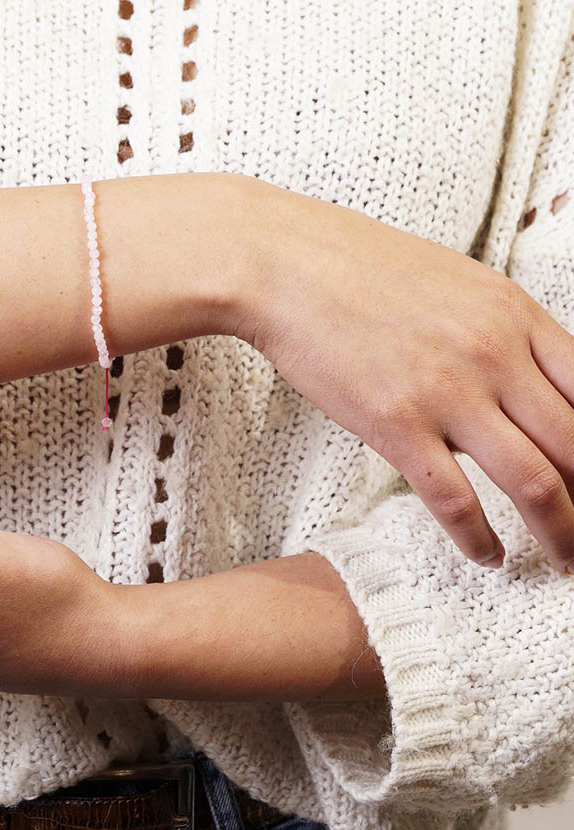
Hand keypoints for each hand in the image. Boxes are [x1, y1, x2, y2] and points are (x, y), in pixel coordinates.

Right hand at [243, 185, 573, 572]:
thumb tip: (522, 386)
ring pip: (536, 482)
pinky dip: (479, 539)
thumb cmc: (357, 267)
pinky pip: (455, 500)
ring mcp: (447, 392)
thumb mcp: (454, 282)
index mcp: (514, 313)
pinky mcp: (395, 425)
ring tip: (565, 563)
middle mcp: (495, 354)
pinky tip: (487, 555)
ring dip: (563, 534)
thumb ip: (499, 331)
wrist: (284, 266)